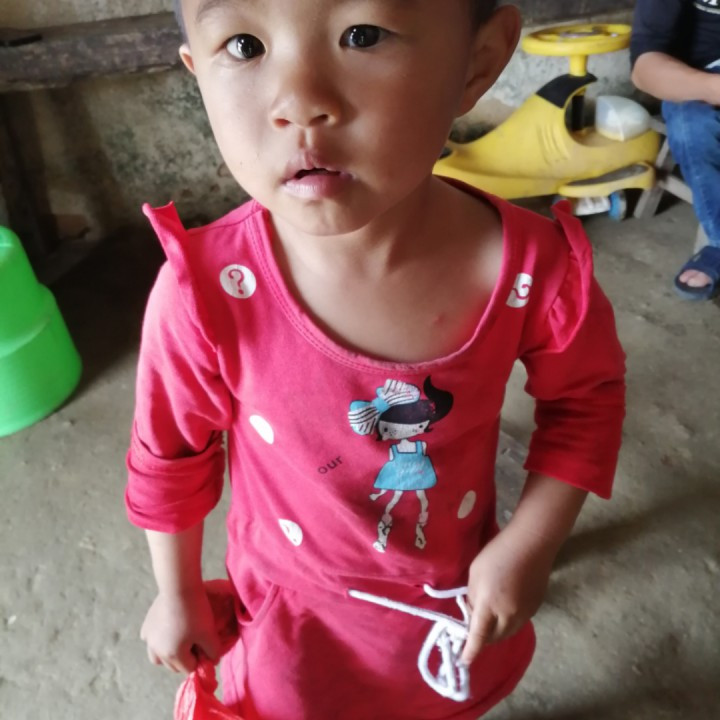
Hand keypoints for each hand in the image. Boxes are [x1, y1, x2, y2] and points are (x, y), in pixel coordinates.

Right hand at [140, 584, 220, 673]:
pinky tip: (168, 629)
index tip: (206, 647)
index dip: (200, 660)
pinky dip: (159, 640)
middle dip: (185, 659)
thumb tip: (213, 660)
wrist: (179, 587)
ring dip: (169, 654)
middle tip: (196, 642)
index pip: (189, 668)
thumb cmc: (195, 612)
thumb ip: (213, 651)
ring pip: (158, 657)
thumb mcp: (208, 633)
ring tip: (181, 639)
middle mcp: (157, 652)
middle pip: (173, 665)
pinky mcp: (146, 626)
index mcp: (173, 656)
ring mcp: (149, 639)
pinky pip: (151, 641)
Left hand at [461, 527, 554, 664]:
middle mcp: (509, 614)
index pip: (478, 635)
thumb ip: (473, 596)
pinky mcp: (536, 606)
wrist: (532, 543)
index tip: (464, 660)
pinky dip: (508, 622)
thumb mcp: (475, 572)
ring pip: (508, 632)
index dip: (470, 650)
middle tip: (473, 631)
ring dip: (496, 632)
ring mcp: (525, 612)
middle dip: (483, 639)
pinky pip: (519, 622)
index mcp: (489, 605)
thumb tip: (474, 613)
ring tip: (488, 621)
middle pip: (495, 637)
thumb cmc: (497, 553)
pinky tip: (504, 609)